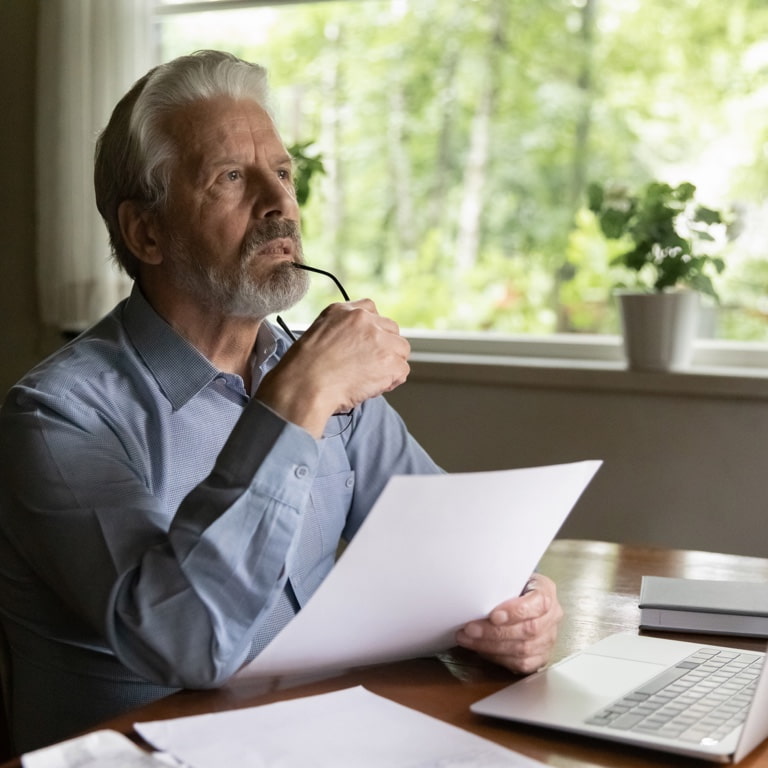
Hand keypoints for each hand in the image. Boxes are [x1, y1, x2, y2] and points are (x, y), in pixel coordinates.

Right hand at [258, 299, 409, 436]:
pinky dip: (391, 381)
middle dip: (385, 348)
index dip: (372, 332)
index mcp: (345, 311)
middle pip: (392, 331)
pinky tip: (372, 387)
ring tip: (369, 378)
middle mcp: (365, 320)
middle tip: (368, 366)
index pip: (372, 311)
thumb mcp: (318, 333)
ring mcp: (380, 340)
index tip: (366, 346)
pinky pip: (402, 370)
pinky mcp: (390, 361)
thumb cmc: (304, 369)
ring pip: (401, 350)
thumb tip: (358, 345)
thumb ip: (342, 331)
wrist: (305, 384)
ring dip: (390, 365)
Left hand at [455, 573, 561, 673]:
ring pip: (524, 649)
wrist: (520, 597)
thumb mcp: (510, 577)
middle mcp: (551, 616)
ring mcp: (548, 639)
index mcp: (546, 591)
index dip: (516, 611)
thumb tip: (477, 591)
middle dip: (495, 632)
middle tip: (471, 629)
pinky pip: (521, 664)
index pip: (539, 603)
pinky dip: (498, 657)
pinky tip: (482, 649)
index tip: (493, 615)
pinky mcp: (541, 657)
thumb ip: (500, 583)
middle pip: (529, 629)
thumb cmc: (512, 586)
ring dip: (491, 646)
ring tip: (469, 639)